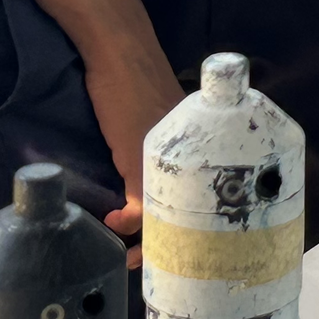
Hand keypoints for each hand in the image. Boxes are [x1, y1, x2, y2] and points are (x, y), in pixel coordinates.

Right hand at [80, 40, 185, 260]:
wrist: (120, 54)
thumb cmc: (134, 83)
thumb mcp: (158, 121)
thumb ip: (165, 148)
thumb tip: (152, 177)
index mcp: (201, 145)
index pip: (204, 193)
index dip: (194, 222)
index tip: (185, 244)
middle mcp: (192, 153)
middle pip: (192, 209)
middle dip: (179, 241)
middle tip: (165, 265)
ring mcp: (169, 156)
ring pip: (169, 210)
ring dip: (152, 239)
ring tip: (135, 259)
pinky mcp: (141, 155)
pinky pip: (140, 200)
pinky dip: (128, 218)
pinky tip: (114, 222)